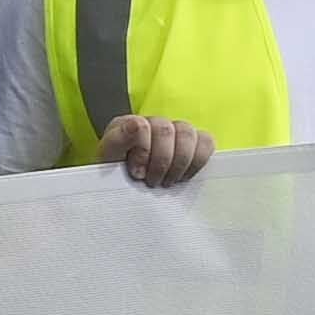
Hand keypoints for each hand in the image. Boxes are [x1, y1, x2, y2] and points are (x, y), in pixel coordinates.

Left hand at [97, 113, 216, 188]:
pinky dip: (197, 161)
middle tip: (152, 182)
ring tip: (167, 181)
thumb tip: (136, 124)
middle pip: (166, 130)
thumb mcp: (108, 162)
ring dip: (179, 163)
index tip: (137, 174)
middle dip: (161, 161)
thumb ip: (116, 142)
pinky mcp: (194, 142)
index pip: (142, 126)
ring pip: (188, 134)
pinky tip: (183, 176)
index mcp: (128, 124)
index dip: (142, 152)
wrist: (128, 191)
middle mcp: (153, 122)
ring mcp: (175, 130)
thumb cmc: (117, 177)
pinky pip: (206, 141)